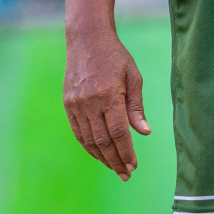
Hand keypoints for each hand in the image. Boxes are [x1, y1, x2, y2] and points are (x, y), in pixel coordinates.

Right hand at [63, 31, 151, 180]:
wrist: (87, 39)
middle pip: (103, 141)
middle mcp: (90, 102)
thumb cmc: (115, 57)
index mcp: (109, 95)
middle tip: (126, 174)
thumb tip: (145, 133)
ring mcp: (76, 104)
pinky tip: (99, 155)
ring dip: (102, 158)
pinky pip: (79, 132)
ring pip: (89, 140)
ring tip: (116, 168)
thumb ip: (137, 107)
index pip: (118, 132)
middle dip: (116, 161)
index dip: (126, 152)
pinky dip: (89, 146)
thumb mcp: (133, 77)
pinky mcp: (68, 104)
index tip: (134, 166)